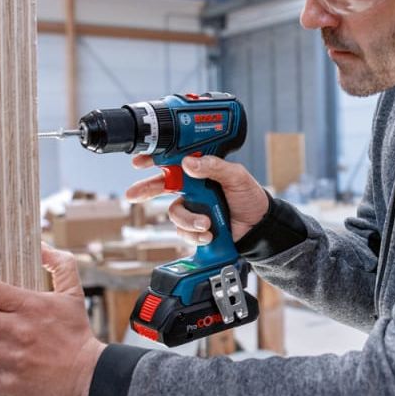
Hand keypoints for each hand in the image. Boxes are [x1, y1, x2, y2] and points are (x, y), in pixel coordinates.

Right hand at [124, 153, 268, 243]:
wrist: (260, 226)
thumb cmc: (250, 197)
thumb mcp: (236, 176)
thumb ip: (214, 167)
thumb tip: (189, 164)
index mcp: (200, 172)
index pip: (173, 163)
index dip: (154, 161)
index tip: (139, 162)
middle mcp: (192, 190)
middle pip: (161, 187)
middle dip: (145, 190)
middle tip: (134, 195)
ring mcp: (193, 209)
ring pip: (174, 214)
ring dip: (188, 220)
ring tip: (206, 224)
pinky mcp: (195, 228)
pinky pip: (183, 232)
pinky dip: (195, 235)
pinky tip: (209, 234)